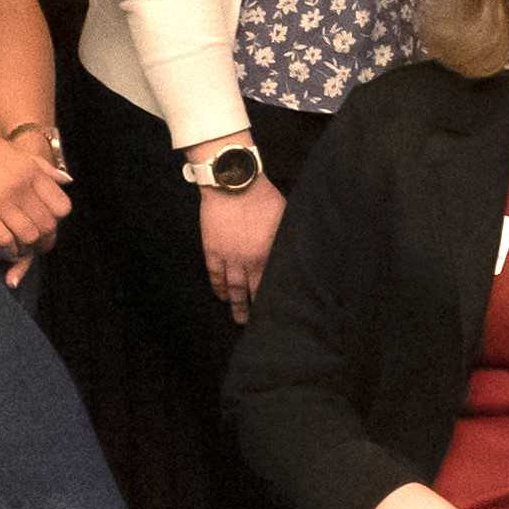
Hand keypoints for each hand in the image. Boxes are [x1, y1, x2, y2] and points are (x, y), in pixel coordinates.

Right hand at [197, 170, 284, 317]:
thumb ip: (287, 238)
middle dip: (255, 309)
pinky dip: (218, 287)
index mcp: (268, 253)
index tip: (279, 311)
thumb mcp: (284, 217)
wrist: (232, 183)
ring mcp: (228, 256)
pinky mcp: (212, 249)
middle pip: (252, 290)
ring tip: (239, 320)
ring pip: (232, 287)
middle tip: (258, 325)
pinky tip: (221, 296)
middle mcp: (248, 260)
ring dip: (236, 304)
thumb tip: (296, 252)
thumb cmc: (263, 196)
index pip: (272, 282)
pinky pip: (215, 274)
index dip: (274, 298)